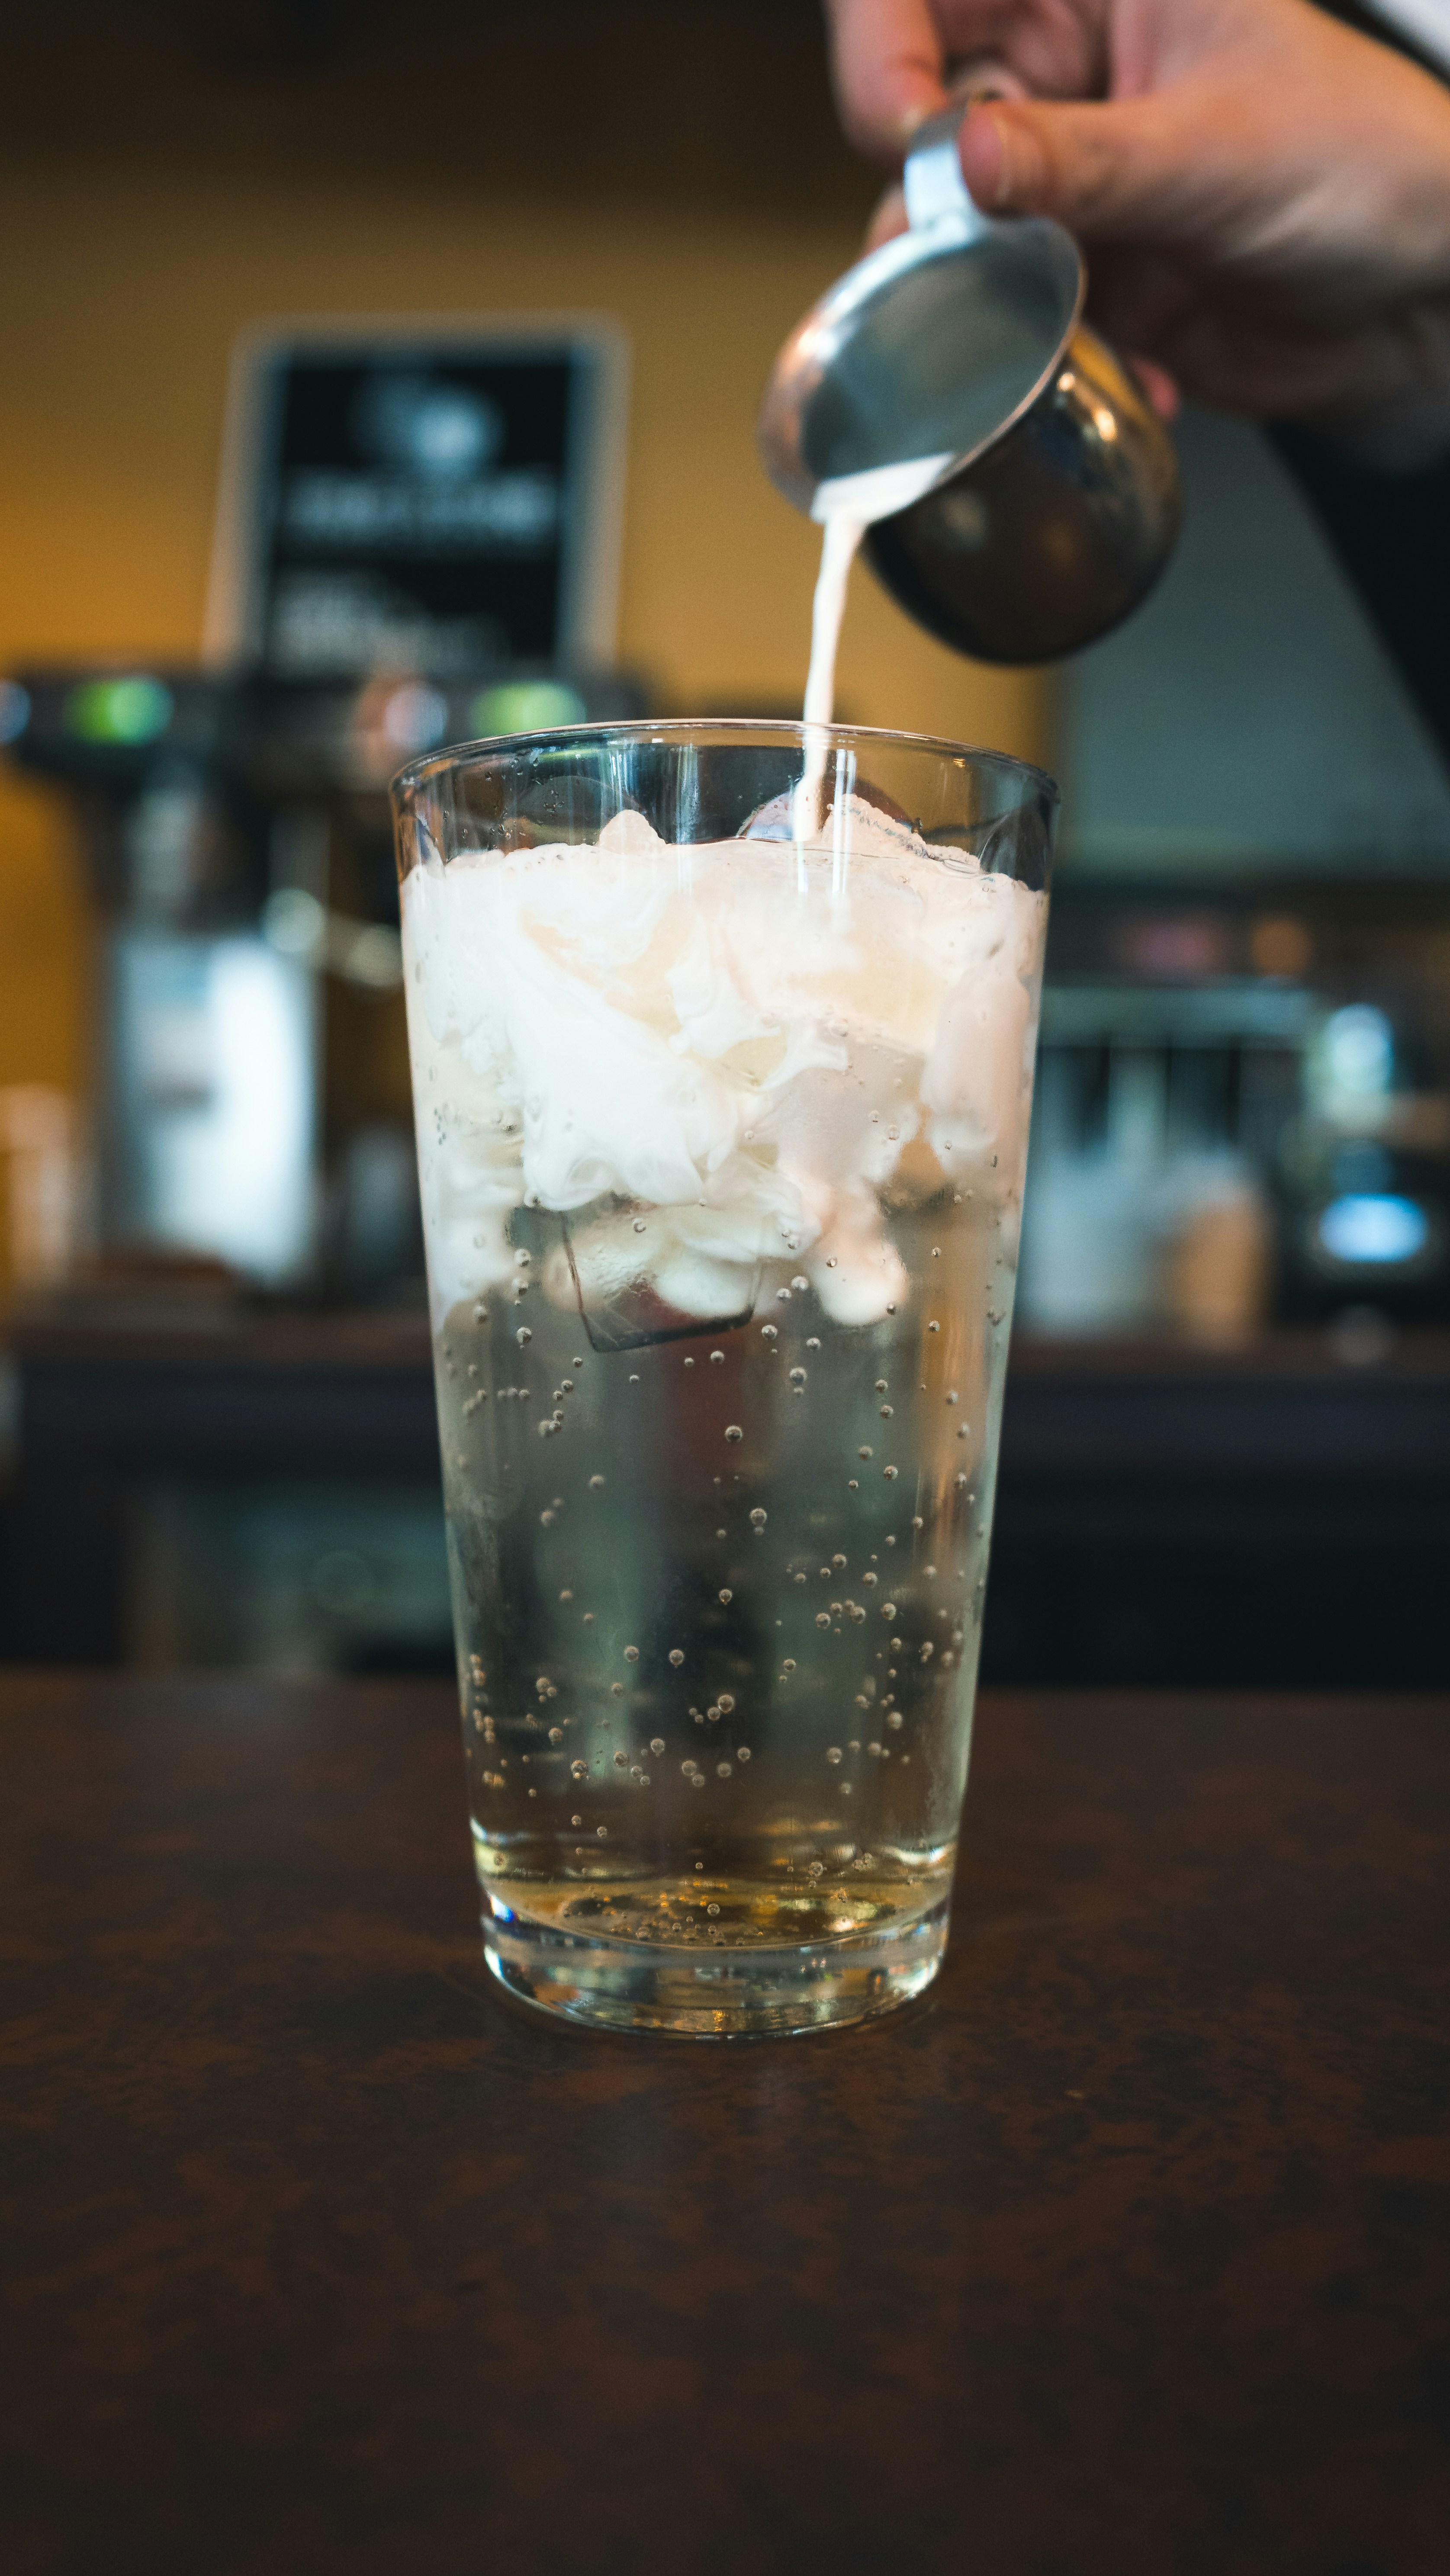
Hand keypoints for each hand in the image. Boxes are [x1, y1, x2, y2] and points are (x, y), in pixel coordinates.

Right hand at [824, 0, 1449, 455]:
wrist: (1416, 304)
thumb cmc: (1364, 166)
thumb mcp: (1216, 150)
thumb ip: (1081, 160)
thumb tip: (961, 157)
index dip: (884, 48)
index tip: (907, 131)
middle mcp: (1064, 70)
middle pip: (917, 111)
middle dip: (920, 195)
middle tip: (948, 254)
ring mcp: (1063, 176)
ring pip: (947, 225)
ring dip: (964, 291)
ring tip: (1014, 329)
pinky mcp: (1075, 272)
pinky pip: (1005, 310)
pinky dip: (1036, 350)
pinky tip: (1120, 361)